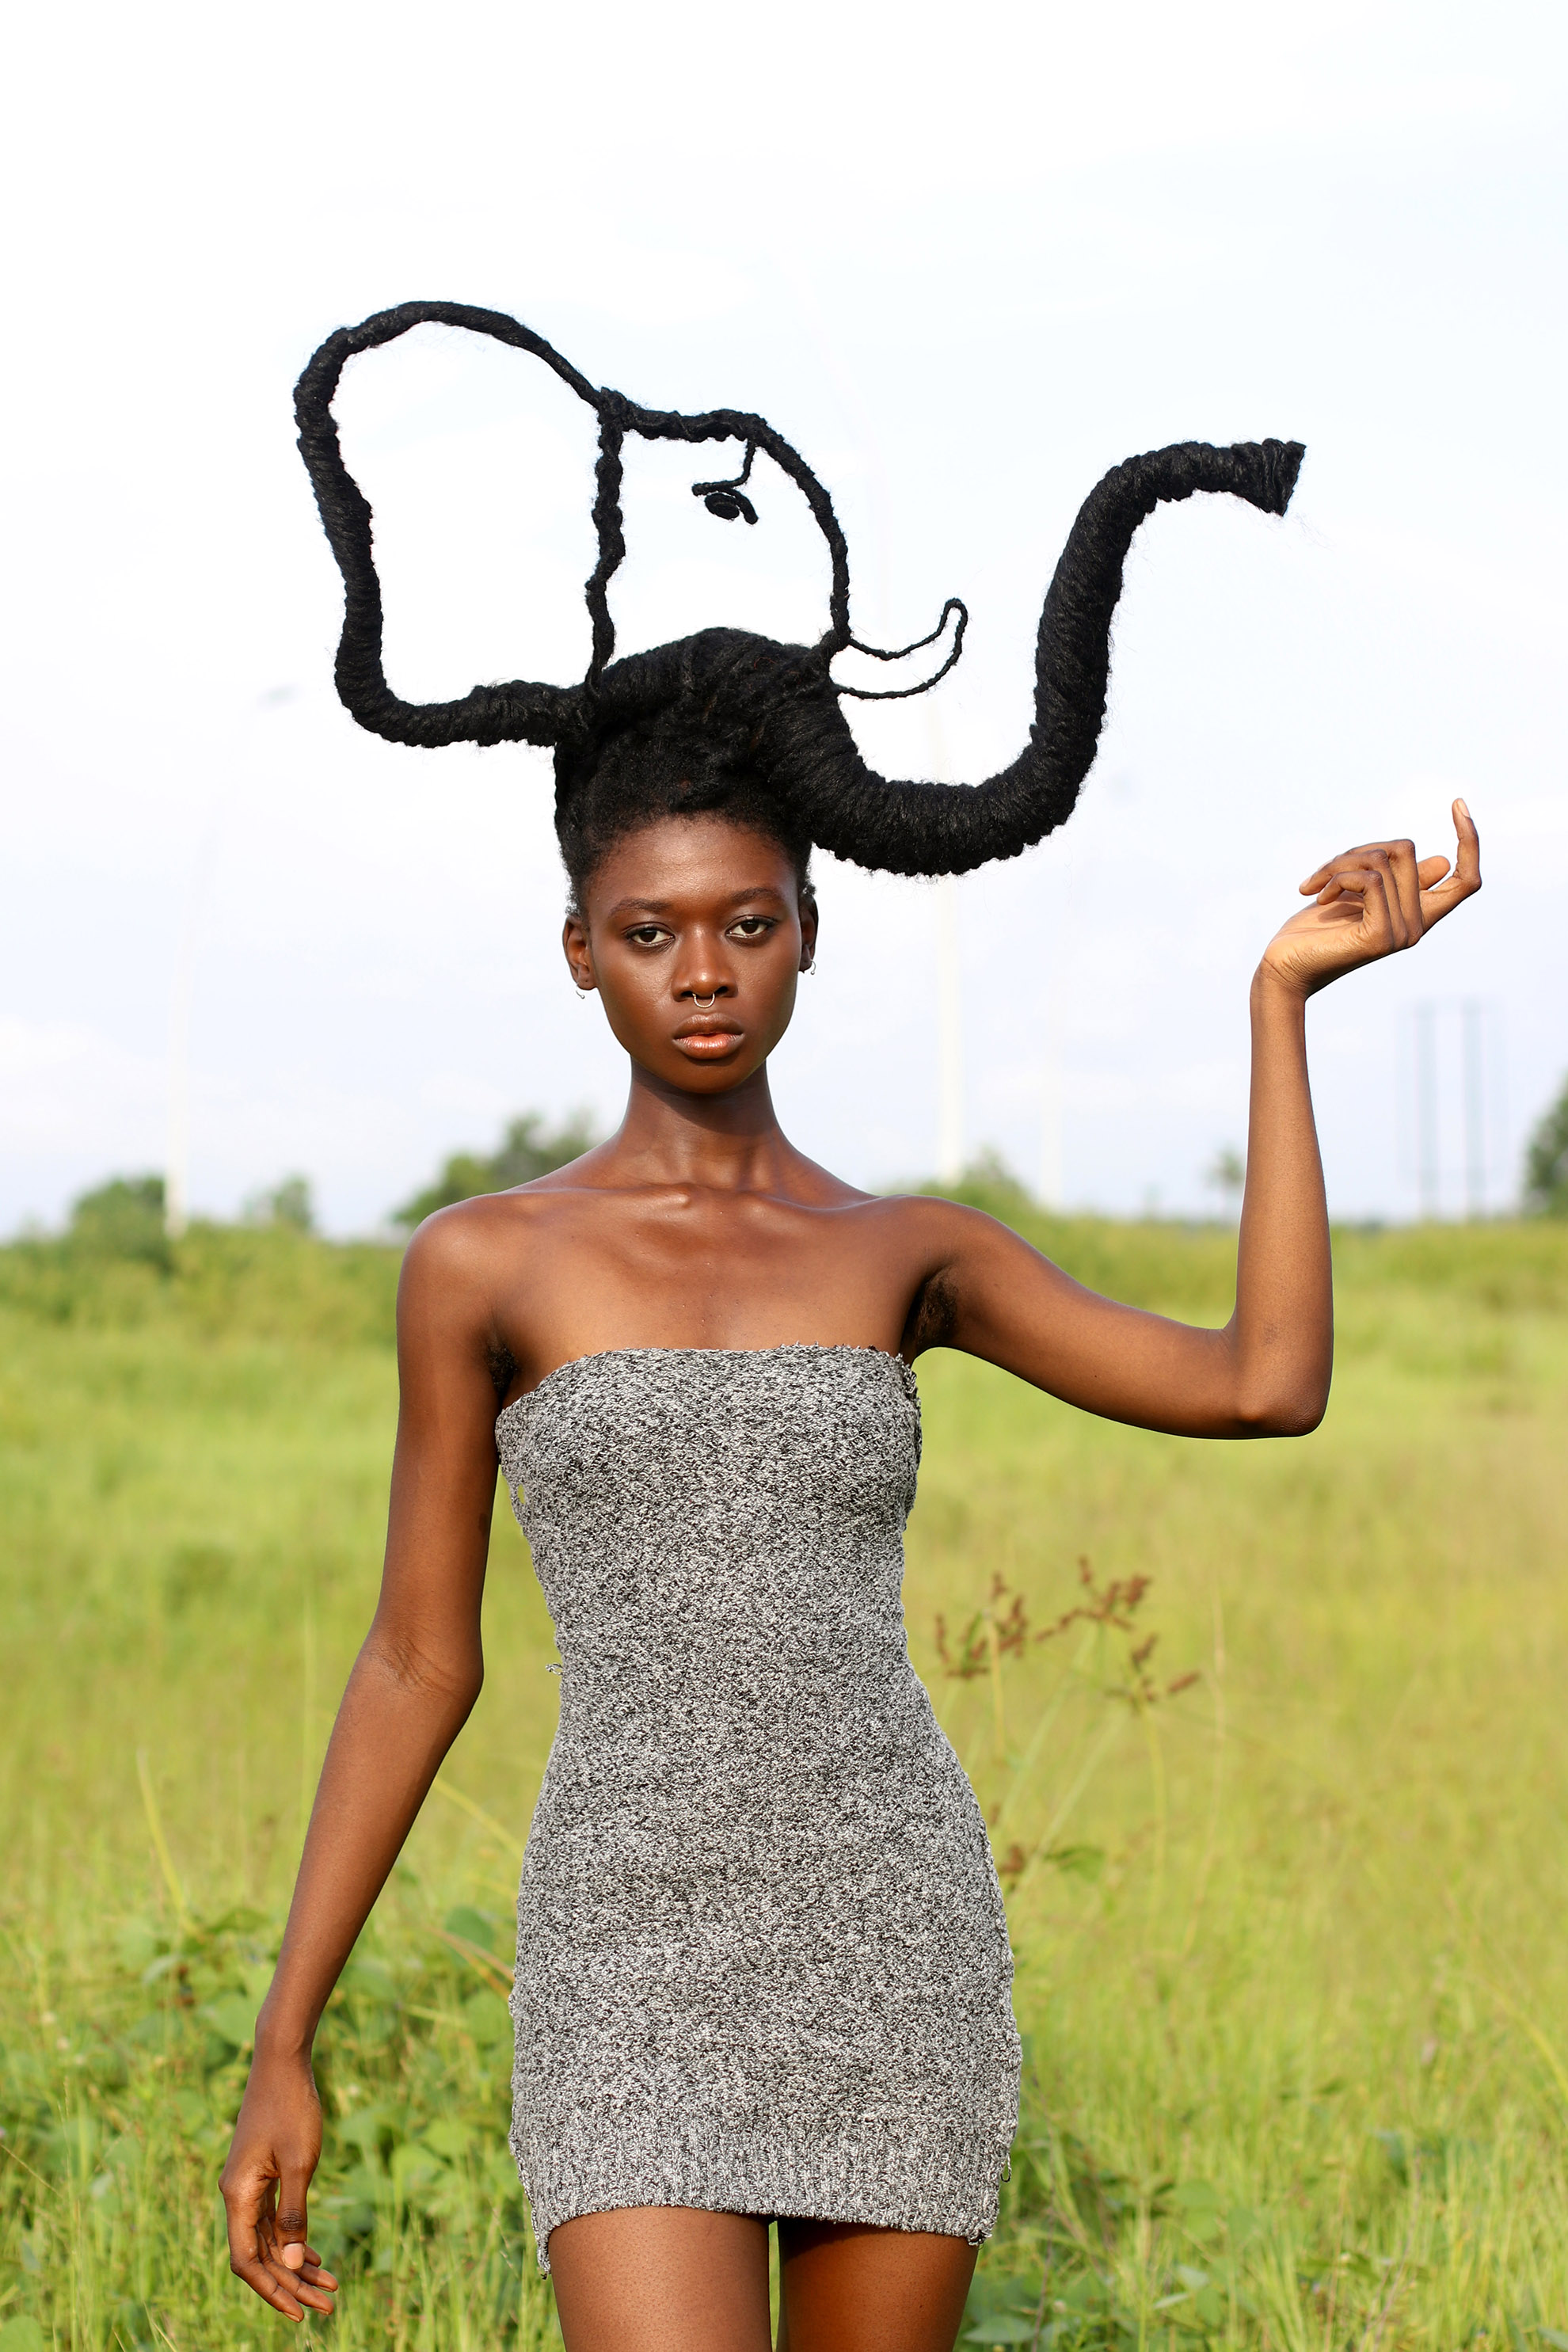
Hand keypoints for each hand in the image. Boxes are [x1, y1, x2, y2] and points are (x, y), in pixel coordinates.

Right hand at [219, 2048, 338, 2321]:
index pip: (248, 2261)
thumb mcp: (300, 2162)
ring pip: (270, 2239)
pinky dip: (294, 2238)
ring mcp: (248, 2185)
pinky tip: (316, 2254)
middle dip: (292, 2283)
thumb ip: (295, 2213)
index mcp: (238, 2195)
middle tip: (329, 2305)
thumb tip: (295, 2262)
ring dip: (297, 2263)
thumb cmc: (292, 2107)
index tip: (299, 2312)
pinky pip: (274, 2219)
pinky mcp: (261, 2174)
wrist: (283, 2061)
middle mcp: (237, 2195)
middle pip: (262, 2255)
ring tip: (331, 2286)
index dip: (272, 2290)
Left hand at [1259, 799, 1480, 998]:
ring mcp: (1402, 934)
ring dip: (1339, 863)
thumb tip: (1442, 862)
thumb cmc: (1317, 930)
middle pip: (1407, 851)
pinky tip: (1317, 898)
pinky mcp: (1380, 936)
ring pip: (1382, 861)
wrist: (1285, 967)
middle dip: (1360, 848)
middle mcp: (1418, 927)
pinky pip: (1369, 881)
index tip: (1458, 804)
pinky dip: (1337, 879)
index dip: (1470, 841)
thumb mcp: (1359, 895)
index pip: (1467, 880)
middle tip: (1328, 869)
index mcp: (1419, 914)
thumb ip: (1395, 879)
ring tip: (1315, 885)